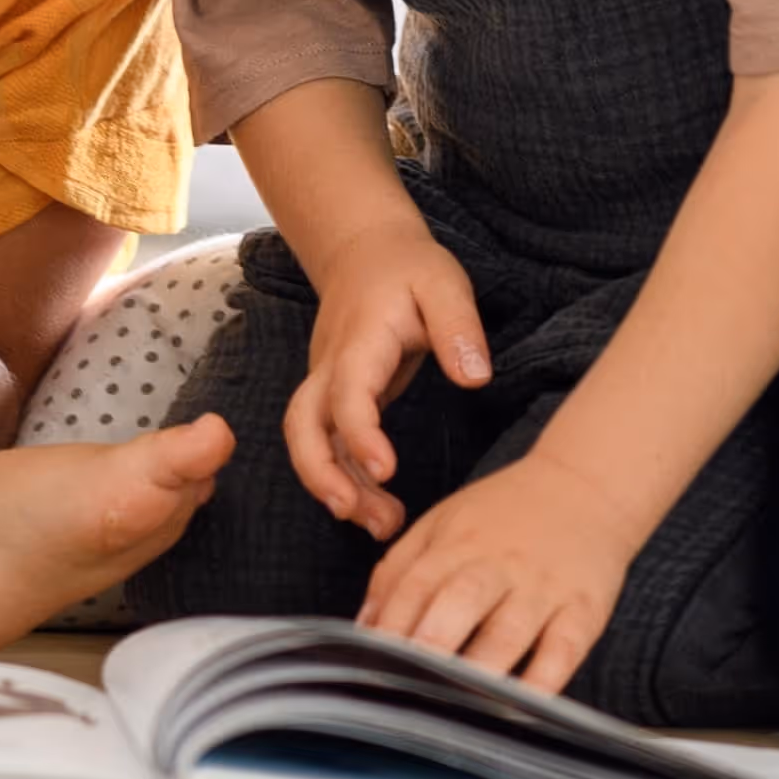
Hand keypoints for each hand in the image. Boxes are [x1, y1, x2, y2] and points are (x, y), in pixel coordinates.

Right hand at [276, 223, 489, 540]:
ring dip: (337, 489)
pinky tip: (379, 511)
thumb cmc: (407, 268)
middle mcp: (331, 367)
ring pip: (311, 444)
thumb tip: (476, 378)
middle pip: (302, 426)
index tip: (386, 471)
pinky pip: (327, 447)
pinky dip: (347, 482)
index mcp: (359, 341)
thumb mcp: (444, 283)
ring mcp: (327, 385)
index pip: (347, 392)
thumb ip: (459, 328)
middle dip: (320, 474)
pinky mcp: (334, 400)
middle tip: (354, 514)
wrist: (363, 251)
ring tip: (384, 528)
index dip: (359, 434)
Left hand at [361, 452, 648, 693]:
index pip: (416, 585)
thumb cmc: (505, 514)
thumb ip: (399, 570)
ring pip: (509, 632)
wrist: (586, 486)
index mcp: (457, 544)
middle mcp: (499, 565)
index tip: (370, 664)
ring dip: (482, 670)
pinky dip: (545, 681)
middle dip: (433, 643)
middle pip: (461, 601)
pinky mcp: (584, 610)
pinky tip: (522, 708)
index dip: (391, 625)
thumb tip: (365, 626)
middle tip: (409, 682)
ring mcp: (543, 588)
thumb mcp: (443, 523)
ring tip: (459, 704)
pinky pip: (564, 649)